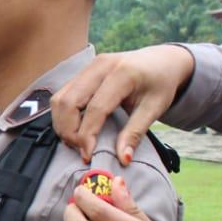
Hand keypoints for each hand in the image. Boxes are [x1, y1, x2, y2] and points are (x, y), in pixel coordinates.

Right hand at [51, 44, 195, 165]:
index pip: (95, 108)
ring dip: (62, 123)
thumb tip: (123, 159)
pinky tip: (75, 128)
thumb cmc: (160, 84)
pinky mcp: (82, 72)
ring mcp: (88, 67)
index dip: (87, 134)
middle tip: (80, 149)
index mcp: (122, 73)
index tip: (88, 155)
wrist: (161, 61)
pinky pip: (63, 94)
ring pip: (60, 98)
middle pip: (69, 101)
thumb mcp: (155, 108)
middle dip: (69, 130)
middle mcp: (100, 66)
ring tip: (76, 141)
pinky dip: (63, 115)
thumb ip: (136, 133)